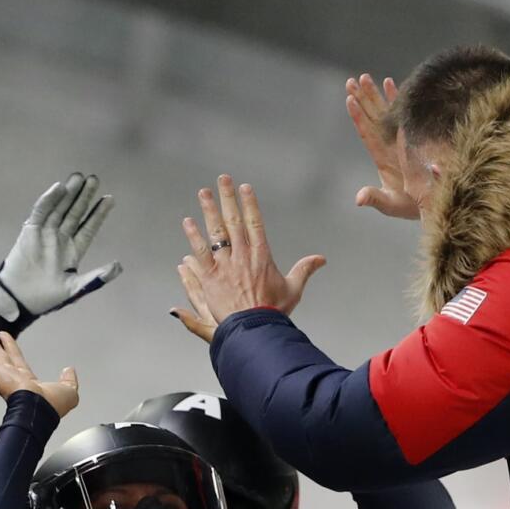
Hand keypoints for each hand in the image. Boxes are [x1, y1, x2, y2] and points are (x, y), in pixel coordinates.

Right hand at [0, 172, 120, 320]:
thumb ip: (96, 277)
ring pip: (59, 209)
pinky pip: (41, 212)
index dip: (98, 214)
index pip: (88, 227)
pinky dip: (49, 200)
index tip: (110, 198)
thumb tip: (118, 267)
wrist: (20, 299)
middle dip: (84, 197)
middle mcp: (60, 239)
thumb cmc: (47, 297)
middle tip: (94, 179)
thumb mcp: (75, 288)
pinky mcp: (30, 231)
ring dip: (69, 194)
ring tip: (79, 178)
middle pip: (75, 213)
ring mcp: (45, 233)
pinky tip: (58, 188)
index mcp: (73, 251)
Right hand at [0, 325, 78, 417]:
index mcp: (28, 382)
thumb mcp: (69, 390)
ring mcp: (2, 376)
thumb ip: (69, 379)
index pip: (17, 361)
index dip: (11, 348)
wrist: (40, 410)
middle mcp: (13, 378)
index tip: (6, 338)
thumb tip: (69, 370)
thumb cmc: (52, 406)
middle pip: (1, 355)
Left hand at [171, 175, 324, 340]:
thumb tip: (321, 259)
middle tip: (222, 180)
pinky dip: (194, 237)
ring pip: (215, 232)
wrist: (255, 328)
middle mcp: (243, 255)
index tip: (244, 187)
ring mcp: (226, 265)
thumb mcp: (293, 289)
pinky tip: (188, 222)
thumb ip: (305, 270)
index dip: (249, 203)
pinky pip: (201, 252)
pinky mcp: (211, 277)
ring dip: (208, 210)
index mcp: (262, 256)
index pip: (254, 223)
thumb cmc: (274, 311)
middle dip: (227, 198)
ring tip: (203, 193)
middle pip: (233, 221)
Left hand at [345, 74, 418, 219]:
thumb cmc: (409, 207)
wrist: (427, 204)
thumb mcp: (390, 204)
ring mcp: (398, 139)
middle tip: (351, 80)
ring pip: (384, 112)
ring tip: (364, 77)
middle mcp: (387, 144)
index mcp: (381, 157)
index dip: (358, 117)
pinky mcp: (410, 136)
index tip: (350, 100)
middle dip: (362, 99)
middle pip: (372, 117)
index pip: (366, 133)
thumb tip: (358, 199)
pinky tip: (389, 82)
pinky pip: (401, 113)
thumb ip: (375, 198)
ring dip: (375, 94)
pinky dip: (396, 98)